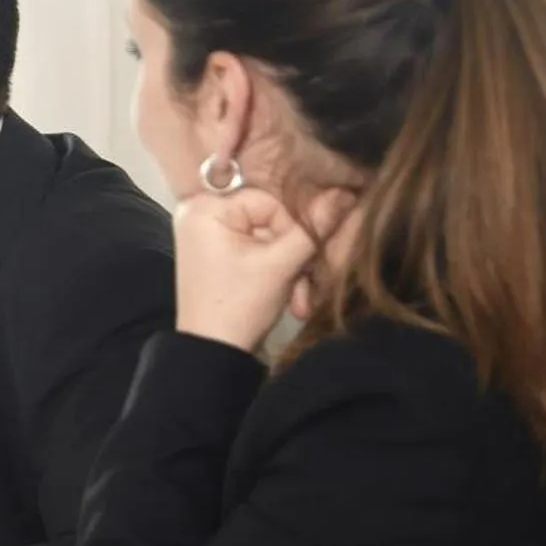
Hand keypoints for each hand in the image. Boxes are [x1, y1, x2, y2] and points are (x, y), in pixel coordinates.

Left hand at [173, 186, 356, 352]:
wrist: (212, 352)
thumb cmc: (239, 306)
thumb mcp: (280, 266)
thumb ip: (312, 229)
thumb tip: (345, 193)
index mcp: (205, 208)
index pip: (270, 201)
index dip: (293, 231)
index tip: (302, 262)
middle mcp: (200, 213)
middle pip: (270, 220)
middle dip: (293, 255)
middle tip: (306, 284)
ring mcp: (207, 235)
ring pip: (267, 239)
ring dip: (289, 268)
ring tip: (298, 300)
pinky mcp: (217, 253)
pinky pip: (256, 251)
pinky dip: (275, 272)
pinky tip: (288, 298)